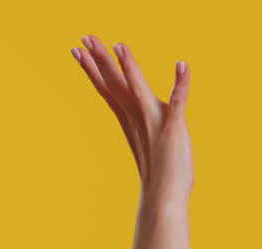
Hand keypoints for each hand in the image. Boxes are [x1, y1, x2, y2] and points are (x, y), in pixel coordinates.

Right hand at [73, 34, 194, 203]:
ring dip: (129, 67)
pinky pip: (178, 102)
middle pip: (115, 84)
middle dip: (100, 60)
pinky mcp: (173, 128)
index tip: (78, 49)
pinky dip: (181, 85)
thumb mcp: (148, 140)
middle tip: (83, 38)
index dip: (94, 69)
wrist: (164, 197)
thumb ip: (144, 123)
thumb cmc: (158, 172)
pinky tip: (183, 66)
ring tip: (119, 45)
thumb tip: (145, 112)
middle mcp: (137, 119)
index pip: (109, 89)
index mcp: (130, 120)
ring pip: (138, 89)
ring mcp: (154, 123)